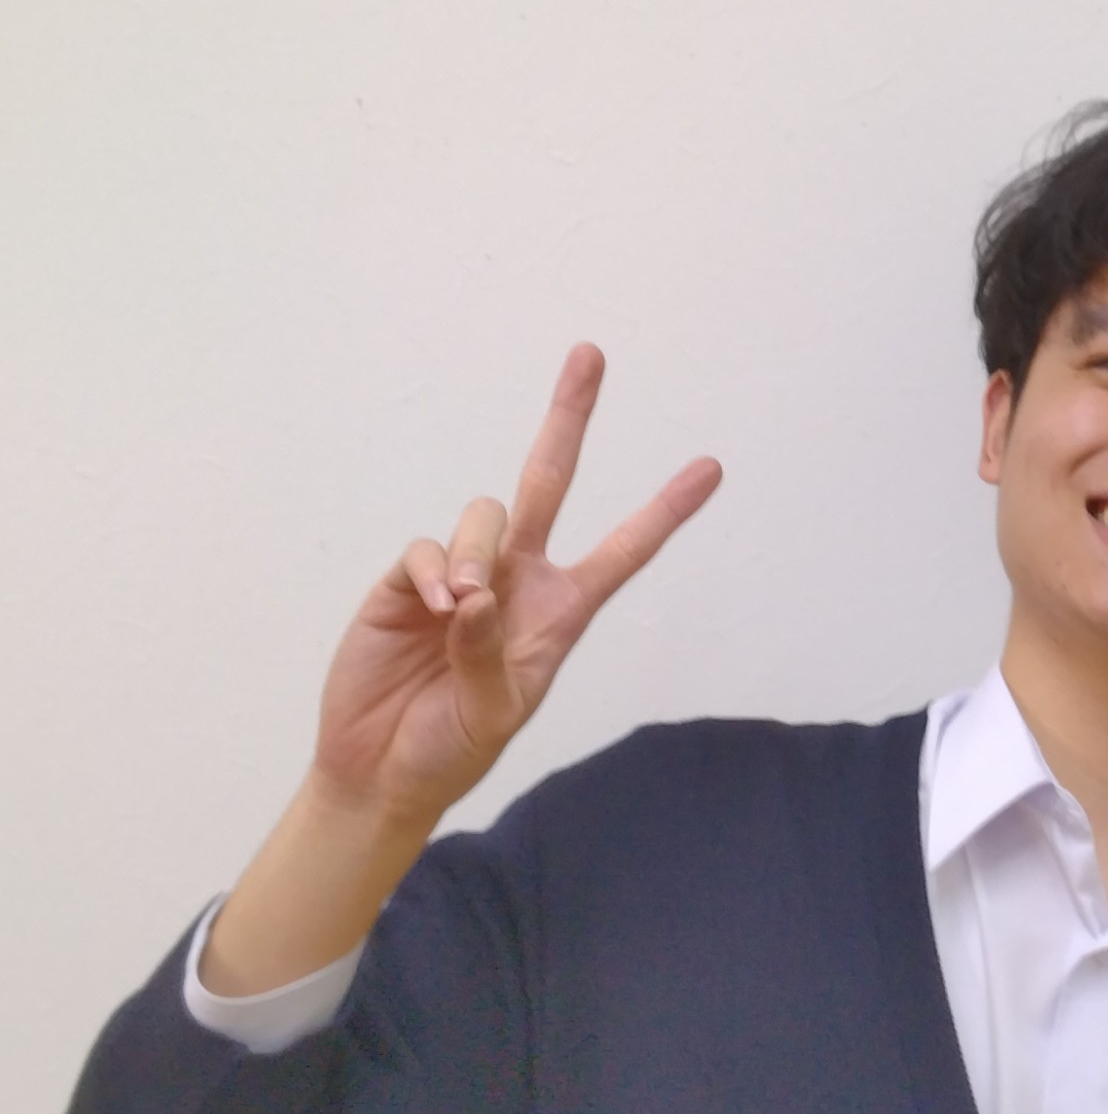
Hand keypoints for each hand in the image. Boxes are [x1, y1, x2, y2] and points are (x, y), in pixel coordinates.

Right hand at [309, 342, 722, 824]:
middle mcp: (518, 579)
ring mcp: (461, 573)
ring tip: (458, 608)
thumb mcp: (493, 714)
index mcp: (561, 611)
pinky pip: (426, 547)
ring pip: (485, 515)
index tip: (711, 468)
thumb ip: (492, 654)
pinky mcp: (406, 580)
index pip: (623, 551)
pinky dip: (429, 571)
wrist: (380, 770)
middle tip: (591, 352)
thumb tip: (477, 593)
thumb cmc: (450, 747)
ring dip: (475, 554)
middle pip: (549, 480)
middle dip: (568, 417)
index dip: (665, 510)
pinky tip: (429, 604)